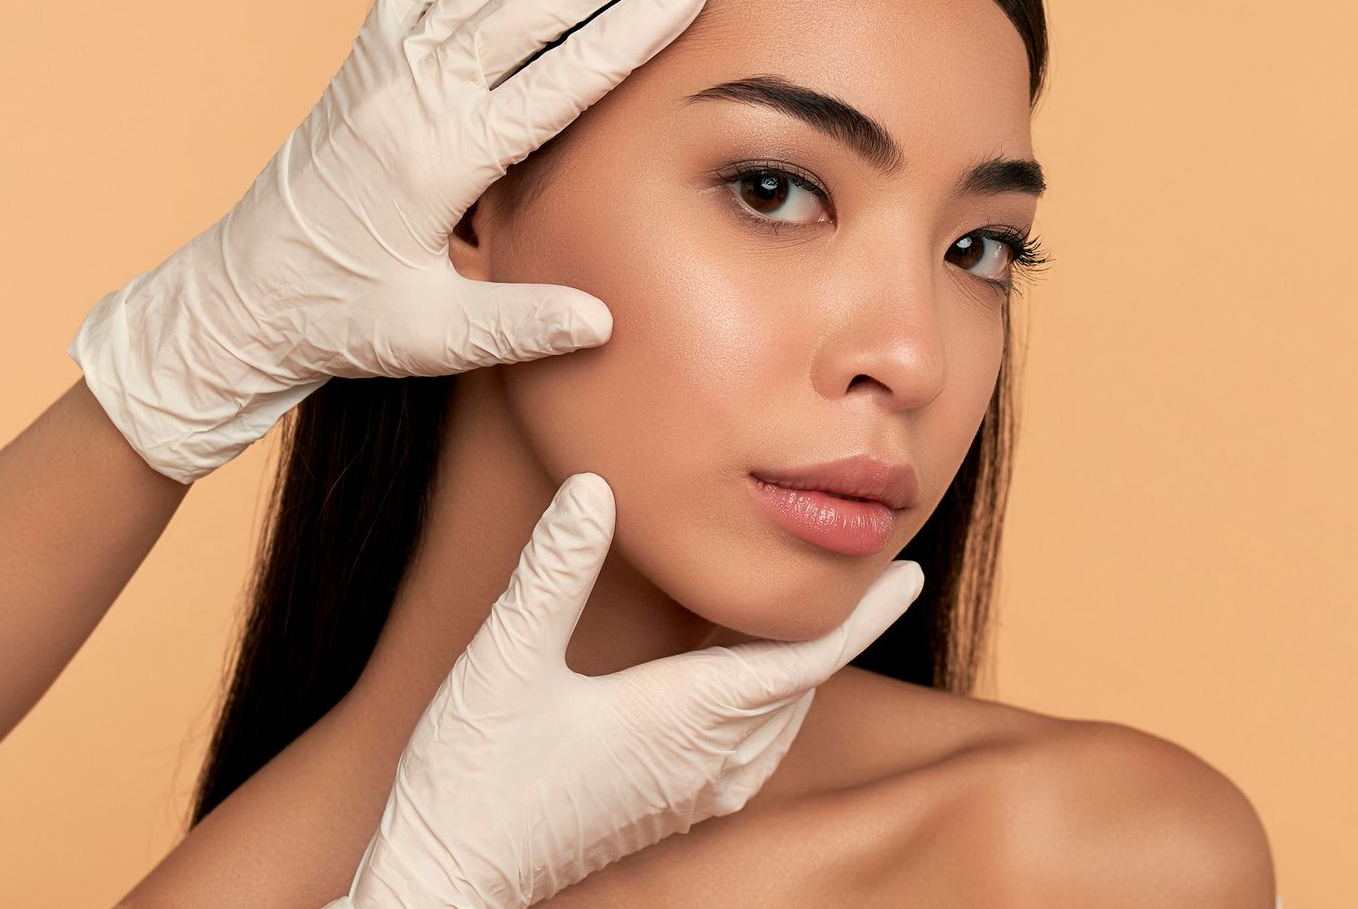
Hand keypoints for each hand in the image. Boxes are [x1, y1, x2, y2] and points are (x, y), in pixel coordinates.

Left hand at [68, 0, 707, 482]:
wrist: (237, 301)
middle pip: (528, 8)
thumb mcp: (431, 339)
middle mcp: (410, 99)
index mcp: (440, 161)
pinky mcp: (360, 68)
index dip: (630, 30)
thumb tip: (603, 321)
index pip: (558, 78)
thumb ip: (519, 326)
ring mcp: (380, 74)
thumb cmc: (337, 321)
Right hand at [328, 473, 925, 908]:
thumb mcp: (507, 658)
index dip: (861, 612)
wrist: (448, 878)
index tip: (909, 573)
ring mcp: (693, 792)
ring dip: (805, 665)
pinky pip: (753, 748)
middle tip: (879, 575)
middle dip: (842, 628)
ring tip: (822, 617)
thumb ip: (553, 570)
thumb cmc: (474, 775)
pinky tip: (749, 681)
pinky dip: (771, 701)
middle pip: (803, 684)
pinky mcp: (671, 808)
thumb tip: (592, 488)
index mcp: (686, 715)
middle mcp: (707, 760)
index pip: (804, 657)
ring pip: (779, 719)